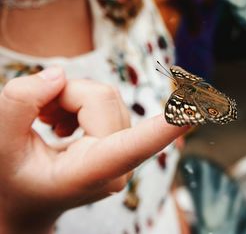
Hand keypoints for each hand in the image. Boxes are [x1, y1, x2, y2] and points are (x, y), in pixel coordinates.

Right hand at [0, 67, 188, 233]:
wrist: (24, 202)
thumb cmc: (12, 180)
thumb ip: (20, 103)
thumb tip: (59, 74)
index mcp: (92, 173)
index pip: (134, 147)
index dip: (165, 127)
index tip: (195, 111)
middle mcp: (117, 166)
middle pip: (103, 98)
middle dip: (65, 96)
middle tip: (40, 117)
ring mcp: (123, 154)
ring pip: (106, 95)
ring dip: (70, 99)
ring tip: (49, 122)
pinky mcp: (122, 140)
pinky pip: (107, 100)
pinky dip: (79, 102)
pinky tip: (63, 123)